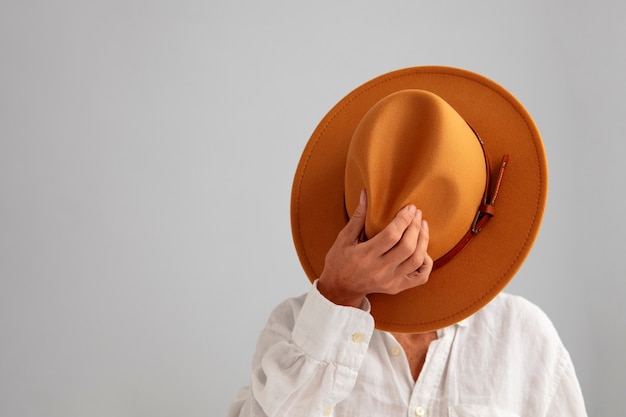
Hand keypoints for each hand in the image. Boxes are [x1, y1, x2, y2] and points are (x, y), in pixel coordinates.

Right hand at [317, 189, 432, 307]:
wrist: (339, 289)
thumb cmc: (339, 261)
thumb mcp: (344, 238)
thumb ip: (358, 216)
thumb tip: (366, 193)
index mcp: (365, 256)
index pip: (392, 235)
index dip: (404, 219)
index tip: (409, 208)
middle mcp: (380, 270)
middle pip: (407, 247)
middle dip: (416, 226)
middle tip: (417, 213)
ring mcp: (390, 281)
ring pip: (417, 260)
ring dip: (423, 240)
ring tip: (422, 226)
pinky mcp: (396, 288)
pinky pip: (420, 277)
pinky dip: (426, 262)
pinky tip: (423, 250)